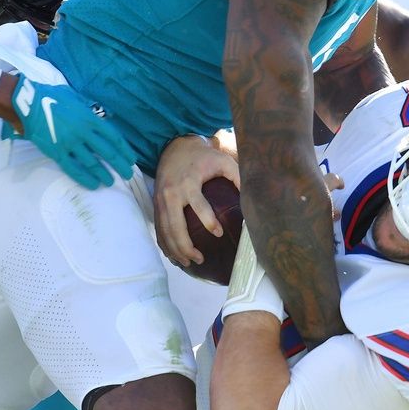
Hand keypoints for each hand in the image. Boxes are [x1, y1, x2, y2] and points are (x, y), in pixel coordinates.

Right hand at [6, 75, 133, 188]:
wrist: (28, 103)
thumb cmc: (52, 97)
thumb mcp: (75, 97)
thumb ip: (89, 107)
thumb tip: (101, 115)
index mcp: (90, 118)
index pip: (114, 137)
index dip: (124, 150)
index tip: (131, 159)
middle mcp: (83, 132)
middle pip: (108, 152)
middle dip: (120, 165)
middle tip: (127, 174)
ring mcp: (70, 143)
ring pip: (92, 163)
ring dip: (104, 174)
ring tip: (110, 182)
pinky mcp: (57, 152)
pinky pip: (73, 169)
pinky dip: (85, 178)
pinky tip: (93, 184)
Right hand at [153, 133, 239, 266]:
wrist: (174, 147)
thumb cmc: (203, 156)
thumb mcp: (222, 161)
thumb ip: (238, 176)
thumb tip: (253, 198)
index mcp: (188, 183)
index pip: (198, 205)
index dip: (209, 220)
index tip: (219, 233)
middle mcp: (171, 194)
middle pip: (175, 226)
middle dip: (186, 246)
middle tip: (200, 259)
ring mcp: (160, 201)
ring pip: (165, 231)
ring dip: (175, 250)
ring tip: (189, 262)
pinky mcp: (155, 205)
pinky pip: (158, 229)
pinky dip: (165, 244)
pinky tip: (174, 255)